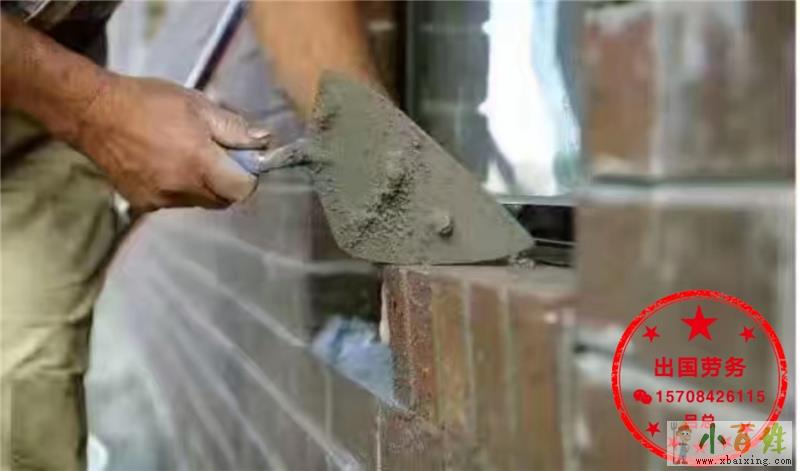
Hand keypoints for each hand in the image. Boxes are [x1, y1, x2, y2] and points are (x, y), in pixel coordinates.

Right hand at [75, 74, 269, 210]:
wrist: (93, 113)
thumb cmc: (149, 102)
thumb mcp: (197, 105)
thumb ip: (233, 128)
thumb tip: (263, 142)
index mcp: (199, 163)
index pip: (242, 189)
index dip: (248, 175)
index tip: (242, 159)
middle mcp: (181, 189)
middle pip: (223, 200)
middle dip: (228, 182)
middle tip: (217, 157)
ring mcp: (160, 200)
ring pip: (199, 203)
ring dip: (203, 187)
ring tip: (186, 158)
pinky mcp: (143, 204)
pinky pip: (175, 203)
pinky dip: (179, 190)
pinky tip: (165, 166)